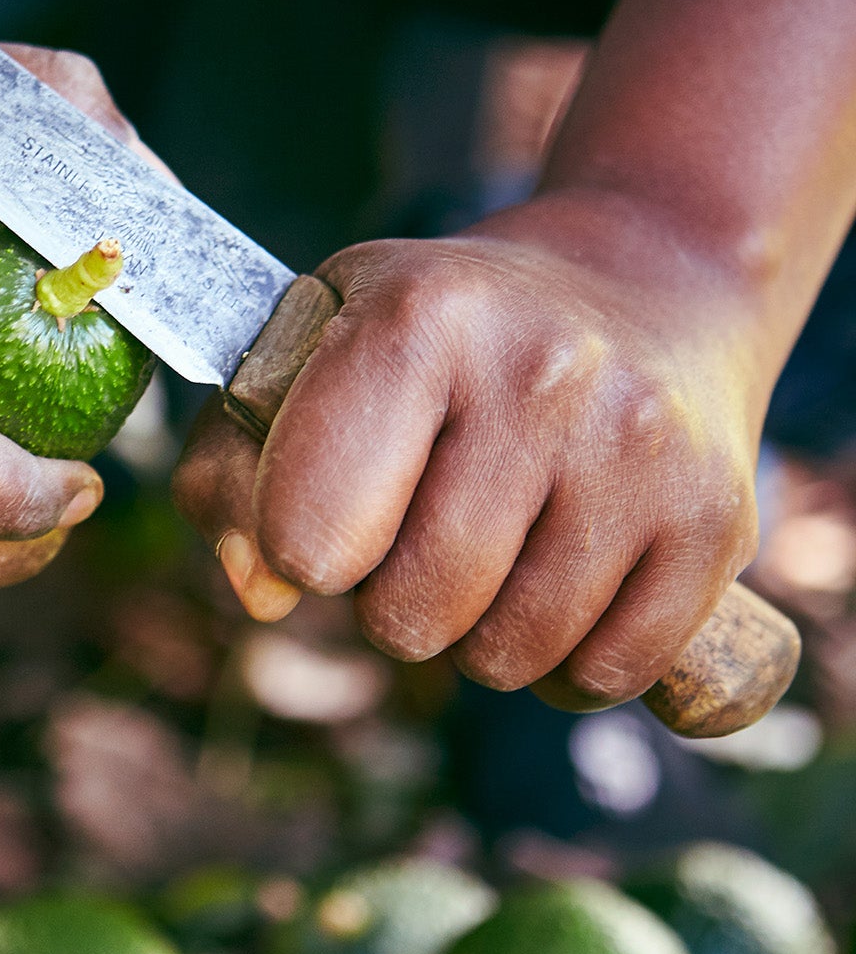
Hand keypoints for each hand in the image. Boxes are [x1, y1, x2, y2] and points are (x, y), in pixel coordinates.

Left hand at [174, 191, 766, 709]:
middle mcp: (539, 374)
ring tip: (497, 551)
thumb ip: (236, 474)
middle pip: (409, 613)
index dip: (303, 549)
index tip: (334, 513)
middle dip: (394, 602)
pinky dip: (571, 665)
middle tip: (424, 533)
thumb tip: (262, 594)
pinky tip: (569, 585)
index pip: (309, 535)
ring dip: (482, 637)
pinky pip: (607, 676)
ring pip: (509, 656)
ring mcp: (639, 449)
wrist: (649, 277)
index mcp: (419, 320)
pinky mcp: (717, 518)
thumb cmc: (442, 336)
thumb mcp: (319, 348)